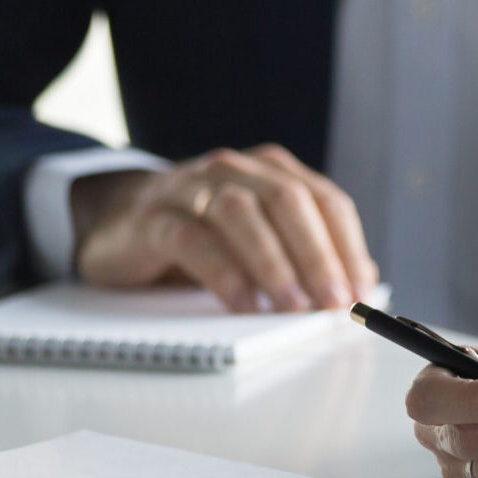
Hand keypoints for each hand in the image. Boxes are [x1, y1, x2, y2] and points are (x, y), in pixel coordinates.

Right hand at [73, 144, 378, 311]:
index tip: (361, 291)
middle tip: (332, 302)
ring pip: (242, 214)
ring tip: (293, 307)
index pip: (326, 201)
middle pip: (290, 202)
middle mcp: (236, 170)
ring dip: (274, 264)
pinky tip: (242, 305)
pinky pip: (193, 240)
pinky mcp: (155, 217)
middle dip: (318, 254)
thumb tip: (360, 281)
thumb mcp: (259, 236)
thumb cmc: (201, 232)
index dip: (348, 246)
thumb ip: (307, 250)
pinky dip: (224, 274)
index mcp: (273, 171)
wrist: (116, 219)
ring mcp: (192, 188)